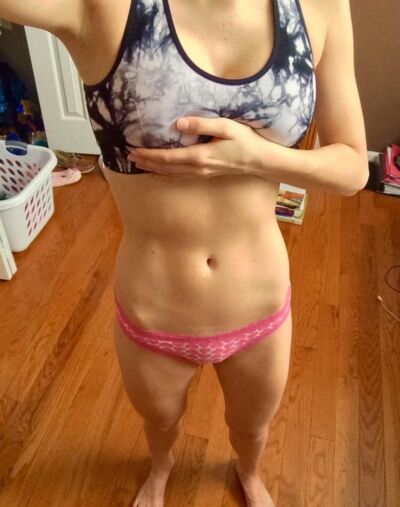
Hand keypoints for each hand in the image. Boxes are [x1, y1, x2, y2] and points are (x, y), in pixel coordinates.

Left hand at [127, 116, 272, 179]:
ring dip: (153, 170)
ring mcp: (200, 174)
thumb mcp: (226, 127)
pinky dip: (165, 175)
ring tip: (138, 165)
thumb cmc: (245, 141)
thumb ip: (202, 124)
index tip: (133, 150)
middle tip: (128, 157)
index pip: (167, 157)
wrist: (259, 161)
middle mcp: (197, 169)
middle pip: (165, 168)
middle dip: (146, 163)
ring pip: (170, 175)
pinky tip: (159, 173)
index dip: (149, 155)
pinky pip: (179, 177)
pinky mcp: (204, 175)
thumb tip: (179, 123)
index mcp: (200, 157)